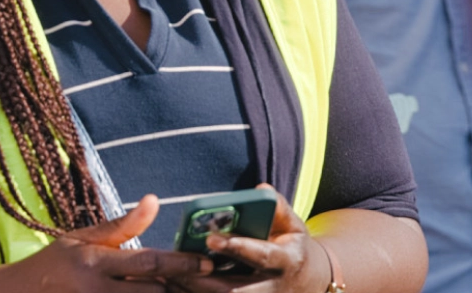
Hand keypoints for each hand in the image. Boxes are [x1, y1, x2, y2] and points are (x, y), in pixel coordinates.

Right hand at [3, 195, 213, 291]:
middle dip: (181, 289)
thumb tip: (154, 200)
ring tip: (188, 290)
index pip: (149, 263)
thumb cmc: (56, 263)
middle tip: (210, 282)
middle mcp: (97, 290)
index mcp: (96, 261)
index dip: (181, 264)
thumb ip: (122, 225)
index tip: (207, 262)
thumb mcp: (83, 237)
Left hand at [169, 187, 325, 292]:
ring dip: (191, 291)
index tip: (210, 237)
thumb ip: (278, 207)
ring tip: (165, 278)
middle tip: (173, 266)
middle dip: (202, 279)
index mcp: (285, 261)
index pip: (260, 255)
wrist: (306, 282)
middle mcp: (272, 288)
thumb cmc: (291, 246)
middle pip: (233, 290)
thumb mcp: (293, 225)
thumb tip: (261, 188)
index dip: (236, 247)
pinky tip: (173, 287)